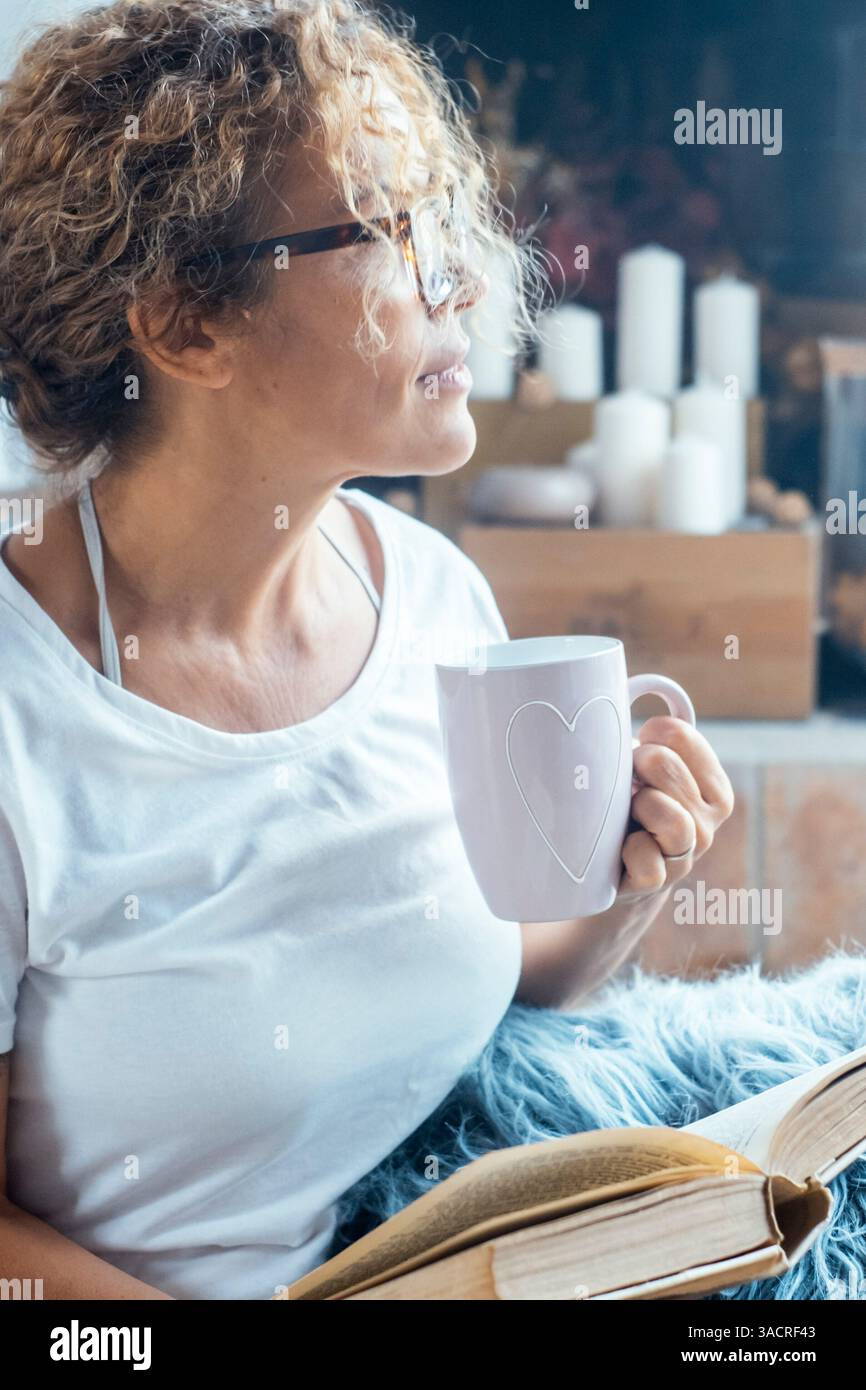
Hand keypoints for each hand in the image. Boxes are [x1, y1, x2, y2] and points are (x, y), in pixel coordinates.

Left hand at [617, 715, 734, 899]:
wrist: (608, 876)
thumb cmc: (624, 811)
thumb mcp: (638, 772)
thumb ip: (645, 736)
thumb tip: (622, 687)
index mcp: (713, 786)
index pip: (680, 734)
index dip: (647, 735)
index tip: (636, 749)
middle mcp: (709, 820)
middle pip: (663, 766)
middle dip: (633, 767)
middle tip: (624, 783)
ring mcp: (687, 854)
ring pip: (668, 816)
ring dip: (637, 807)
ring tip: (626, 815)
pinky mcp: (658, 882)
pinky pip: (645, 859)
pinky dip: (628, 851)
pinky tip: (620, 851)